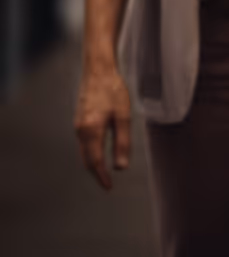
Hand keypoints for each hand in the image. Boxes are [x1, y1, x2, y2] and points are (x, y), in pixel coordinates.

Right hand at [75, 65, 131, 189]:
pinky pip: (83, 141)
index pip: (95, 162)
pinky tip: (99, 150)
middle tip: (107, 182)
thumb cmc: (113, 90)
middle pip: (87, 159)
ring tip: (104, 170)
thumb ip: (122, 142)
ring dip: (93, 162)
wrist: (98, 69)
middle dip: (96, 172)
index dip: (102, 176)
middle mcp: (80, 131)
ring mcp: (78, 125)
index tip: (109, 187)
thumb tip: (121, 167)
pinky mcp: (79, 119)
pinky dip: (91, 151)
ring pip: (84, 151)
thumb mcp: (123, 116)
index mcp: (91, 132)